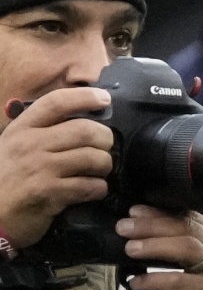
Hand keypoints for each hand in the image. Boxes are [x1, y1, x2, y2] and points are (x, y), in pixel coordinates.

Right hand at [0, 87, 113, 247]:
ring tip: (100, 170)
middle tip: (105, 148)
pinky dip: (99, 188)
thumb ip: (42, 130)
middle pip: (85, 130)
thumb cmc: (7, 179)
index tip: (104, 99)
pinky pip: (90, 185)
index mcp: (21, 129)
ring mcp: (39, 169)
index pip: (56, 102)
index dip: (85, 97)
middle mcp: (29, 145)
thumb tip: (83, 114)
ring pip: (93, 158)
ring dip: (105, 165)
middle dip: (106, 139)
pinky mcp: (49, 193)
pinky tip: (94, 189)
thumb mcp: (15, 146)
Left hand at [120, 207, 202, 289]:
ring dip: (155, 246)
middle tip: (124, 226)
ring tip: (129, 249)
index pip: (192, 217)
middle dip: (153, 224)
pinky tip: (136, 282)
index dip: (161, 212)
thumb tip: (188, 217)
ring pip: (187, 248)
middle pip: (188, 228)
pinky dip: (154, 280)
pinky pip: (178, 282)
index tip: (135, 211)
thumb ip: (200, 242)